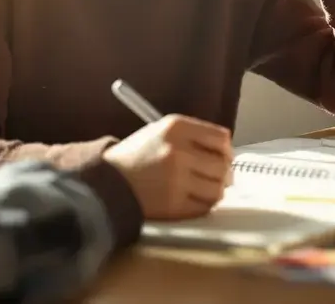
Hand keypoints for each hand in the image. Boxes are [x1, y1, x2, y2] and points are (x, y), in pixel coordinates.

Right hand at [102, 114, 233, 219]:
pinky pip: (204, 207)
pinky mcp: (173, 204)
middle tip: (219, 178)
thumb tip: (226, 154)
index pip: (221, 138)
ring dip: (215, 191)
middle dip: (224, 174)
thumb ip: (193, 137)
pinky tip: (193, 199)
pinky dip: (203, 205)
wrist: (108, 181)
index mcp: (176, 127)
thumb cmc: (136, 156)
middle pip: (222, 166)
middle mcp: (178, 151)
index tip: (224, 157)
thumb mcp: (160, 131)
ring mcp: (176, 179)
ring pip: (217, 189)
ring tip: (204, 189)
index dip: (226, 150)